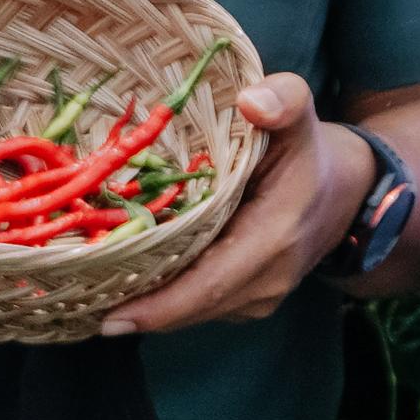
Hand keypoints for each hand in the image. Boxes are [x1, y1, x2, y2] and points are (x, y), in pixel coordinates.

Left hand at [103, 76, 373, 331]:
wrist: (347, 192)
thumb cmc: (308, 153)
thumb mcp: (302, 118)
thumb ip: (284, 100)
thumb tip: (251, 100)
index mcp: (275, 236)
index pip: (211, 284)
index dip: (160, 306)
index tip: (109, 319)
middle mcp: (267, 278)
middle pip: (192, 306)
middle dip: (136, 310)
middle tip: (73, 301)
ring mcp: (258, 295)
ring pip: (192, 310)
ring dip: (146, 304)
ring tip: (89, 292)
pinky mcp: (246, 300)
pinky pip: (199, 305)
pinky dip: (164, 298)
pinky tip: (127, 281)